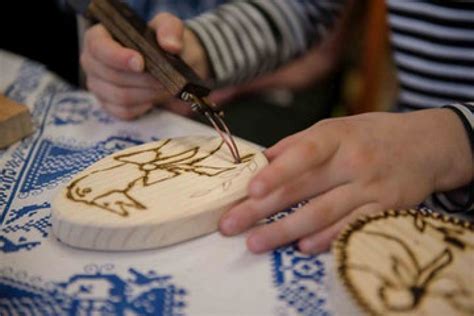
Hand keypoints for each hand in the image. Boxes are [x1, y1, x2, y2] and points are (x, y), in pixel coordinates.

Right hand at [81, 13, 208, 118]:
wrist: (170, 67)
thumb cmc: (162, 44)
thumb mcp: (169, 28)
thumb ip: (170, 30)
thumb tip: (171, 45)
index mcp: (99, 37)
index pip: (98, 46)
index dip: (117, 57)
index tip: (140, 63)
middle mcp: (92, 61)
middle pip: (110, 75)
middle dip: (142, 78)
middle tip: (165, 78)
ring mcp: (98, 85)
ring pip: (120, 96)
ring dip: (147, 93)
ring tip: (164, 87)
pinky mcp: (108, 105)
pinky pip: (124, 112)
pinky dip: (143, 107)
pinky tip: (153, 98)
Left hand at [219, 109, 472, 253]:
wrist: (425, 145)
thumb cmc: (369, 135)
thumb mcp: (335, 128)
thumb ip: (298, 144)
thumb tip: (260, 161)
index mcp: (336, 136)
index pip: (304, 153)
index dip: (278, 172)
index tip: (252, 190)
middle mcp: (354, 161)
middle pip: (304, 188)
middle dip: (264, 210)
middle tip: (231, 226)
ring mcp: (371, 187)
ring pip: (324, 213)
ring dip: (287, 231)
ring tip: (256, 242)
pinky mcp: (386, 209)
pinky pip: (351, 227)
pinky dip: (326, 239)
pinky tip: (302, 247)